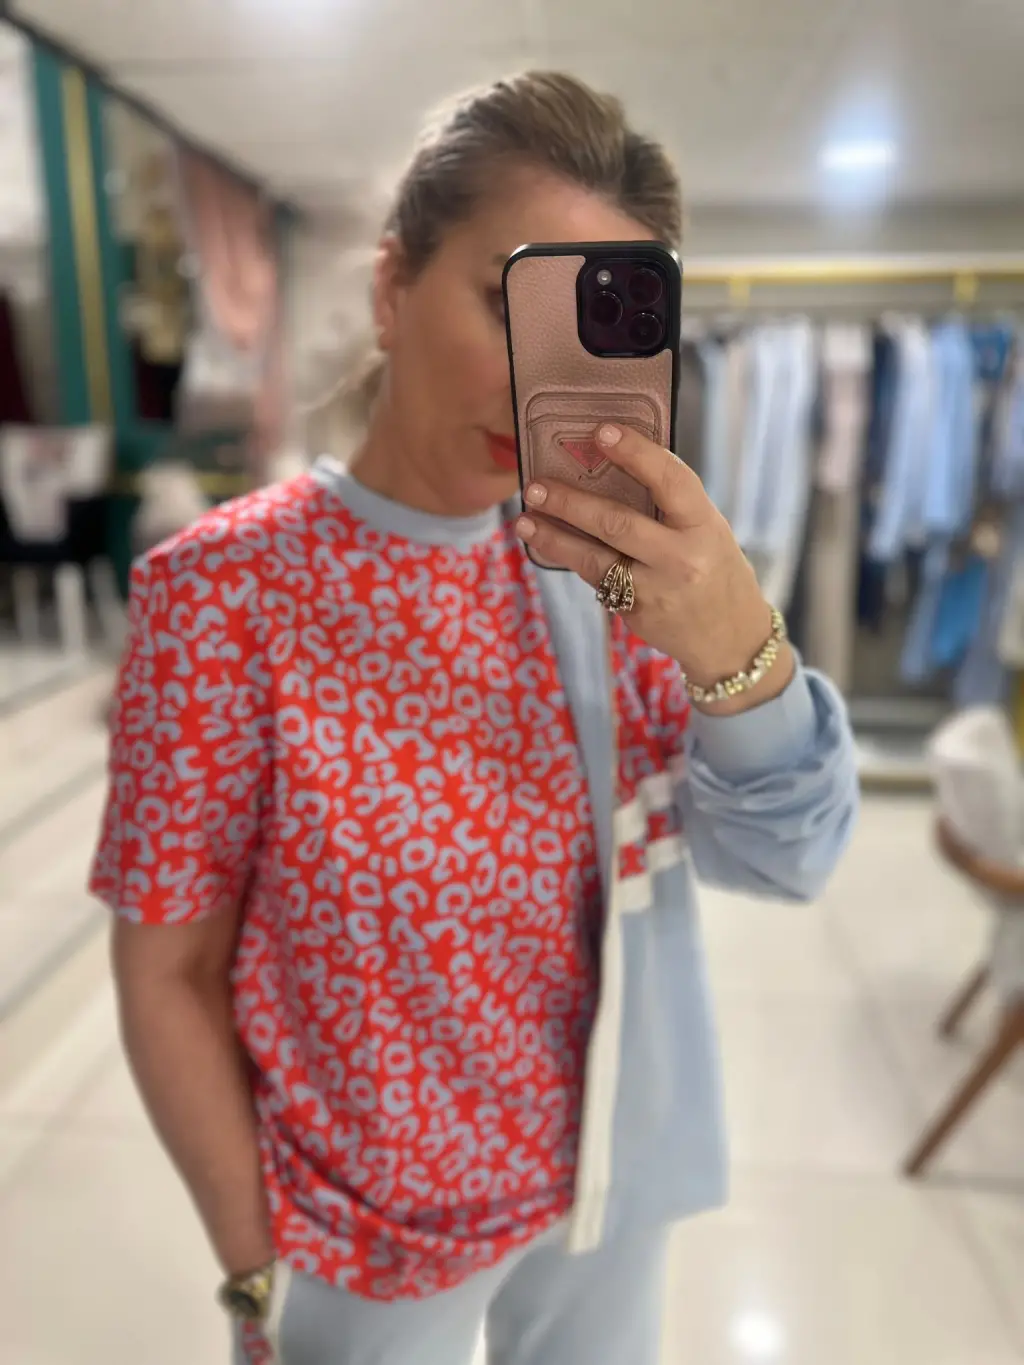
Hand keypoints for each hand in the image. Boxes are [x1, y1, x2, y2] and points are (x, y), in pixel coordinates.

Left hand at [515, 423, 794, 713]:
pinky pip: (595, 580)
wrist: (730, 638)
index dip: (635, 452)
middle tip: (535, 485)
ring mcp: (656, 590)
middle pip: (617, 523)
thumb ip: (670, 504)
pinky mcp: (636, 613)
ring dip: (554, 537)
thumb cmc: (715, 569)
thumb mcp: (708, 530)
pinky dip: (568, 558)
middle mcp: (681, 558)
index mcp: (705, 525)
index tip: (600, 431)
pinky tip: (545, 543)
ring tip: (524, 520)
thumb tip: (613, 463)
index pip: (670, 480)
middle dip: (571, 502)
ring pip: (594, 558)